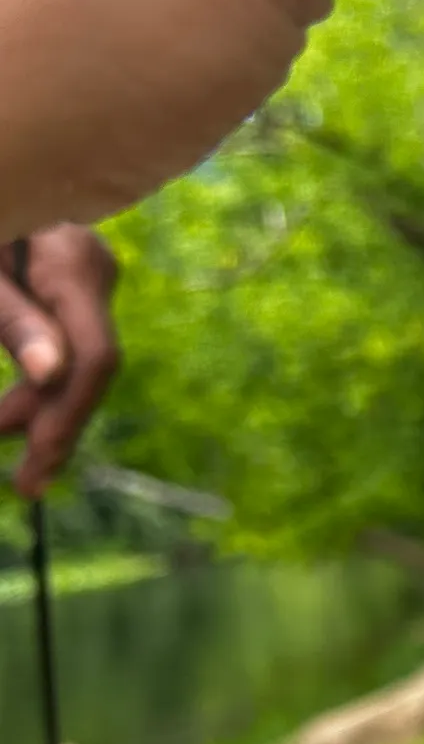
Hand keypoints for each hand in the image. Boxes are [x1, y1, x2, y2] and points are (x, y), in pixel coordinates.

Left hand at [0, 228, 119, 498]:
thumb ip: (10, 318)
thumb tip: (50, 375)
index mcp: (73, 262)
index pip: (94, 359)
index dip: (67, 420)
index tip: (34, 473)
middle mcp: (92, 267)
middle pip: (87, 364)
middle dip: (49, 421)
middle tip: (20, 480)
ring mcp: (85, 269)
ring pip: (75, 354)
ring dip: (38, 401)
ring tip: (5, 434)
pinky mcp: (67, 275)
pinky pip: (64, 335)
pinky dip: (37, 371)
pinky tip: (19, 404)